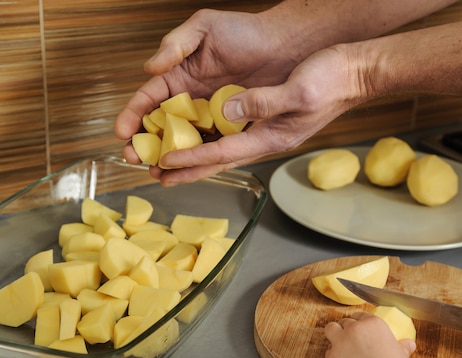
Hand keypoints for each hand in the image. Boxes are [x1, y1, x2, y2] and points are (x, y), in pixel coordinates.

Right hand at [114, 8, 301, 162]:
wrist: (285, 45)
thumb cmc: (246, 31)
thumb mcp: (204, 27)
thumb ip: (175, 44)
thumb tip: (149, 69)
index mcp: (180, 76)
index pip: (149, 99)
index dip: (133, 115)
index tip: (122, 132)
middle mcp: (193, 100)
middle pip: (161, 127)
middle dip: (145, 143)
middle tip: (134, 158)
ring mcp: (213, 117)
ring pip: (185, 142)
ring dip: (168, 158)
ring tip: (156, 172)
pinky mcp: (234, 129)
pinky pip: (215, 147)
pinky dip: (200, 161)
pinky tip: (187, 172)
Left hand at [143, 44, 367, 185]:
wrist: (354, 73)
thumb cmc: (332, 81)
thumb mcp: (299, 91)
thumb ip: (264, 103)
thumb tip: (229, 111)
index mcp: (273, 136)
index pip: (225, 153)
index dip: (193, 158)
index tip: (165, 162)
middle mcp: (267, 138)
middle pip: (220, 160)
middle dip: (188, 169)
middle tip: (157, 176)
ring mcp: (268, 130)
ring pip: (224, 149)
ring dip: (195, 157)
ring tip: (168, 163)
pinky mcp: (268, 118)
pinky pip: (232, 134)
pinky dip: (210, 138)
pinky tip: (197, 136)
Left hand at [324, 312, 415, 357]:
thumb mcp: (403, 357)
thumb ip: (402, 347)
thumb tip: (409, 344)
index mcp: (373, 324)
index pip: (361, 315)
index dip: (361, 322)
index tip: (361, 329)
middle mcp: (355, 328)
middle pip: (346, 321)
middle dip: (347, 329)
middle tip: (352, 339)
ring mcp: (341, 341)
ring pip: (331, 329)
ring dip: (334, 334)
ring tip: (340, 343)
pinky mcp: (332, 357)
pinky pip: (327, 350)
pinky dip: (332, 354)